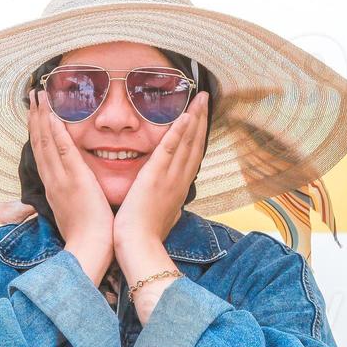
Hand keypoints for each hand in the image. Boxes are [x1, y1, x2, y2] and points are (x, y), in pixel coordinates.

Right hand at [28, 89, 113, 282]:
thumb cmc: (86, 235)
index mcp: (53, 186)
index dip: (37, 131)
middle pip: (39, 143)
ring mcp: (61, 178)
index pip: (42, 153)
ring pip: (47, 142)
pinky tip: (52, 116)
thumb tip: (68, 192)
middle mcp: (52, 180)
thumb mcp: (72, 213)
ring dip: (42, 117)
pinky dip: (55, 132)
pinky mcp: (74, 179)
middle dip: (35, 117)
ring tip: (39, 96)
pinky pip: (63, 151)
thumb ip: (69, 197)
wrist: (88, 249)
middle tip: (32, 94)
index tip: (35, 113)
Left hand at [112, 91, 209, 257]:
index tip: (201, 117)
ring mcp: (169, 178)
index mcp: (179, 188)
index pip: (193, 156)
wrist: (139, 247)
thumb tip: (172, 201)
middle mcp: (179, 180)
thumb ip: (167, 202)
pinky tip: (186, 116)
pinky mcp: (155, 177)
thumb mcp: (162, 215)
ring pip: (187, 143)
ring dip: (195, 119)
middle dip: (202, 120)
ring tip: (201, 99)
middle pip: (195, 144)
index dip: (199, 134)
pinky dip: (179, 132)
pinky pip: (169, 149)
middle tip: (206, 99)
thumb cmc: (145, 235)